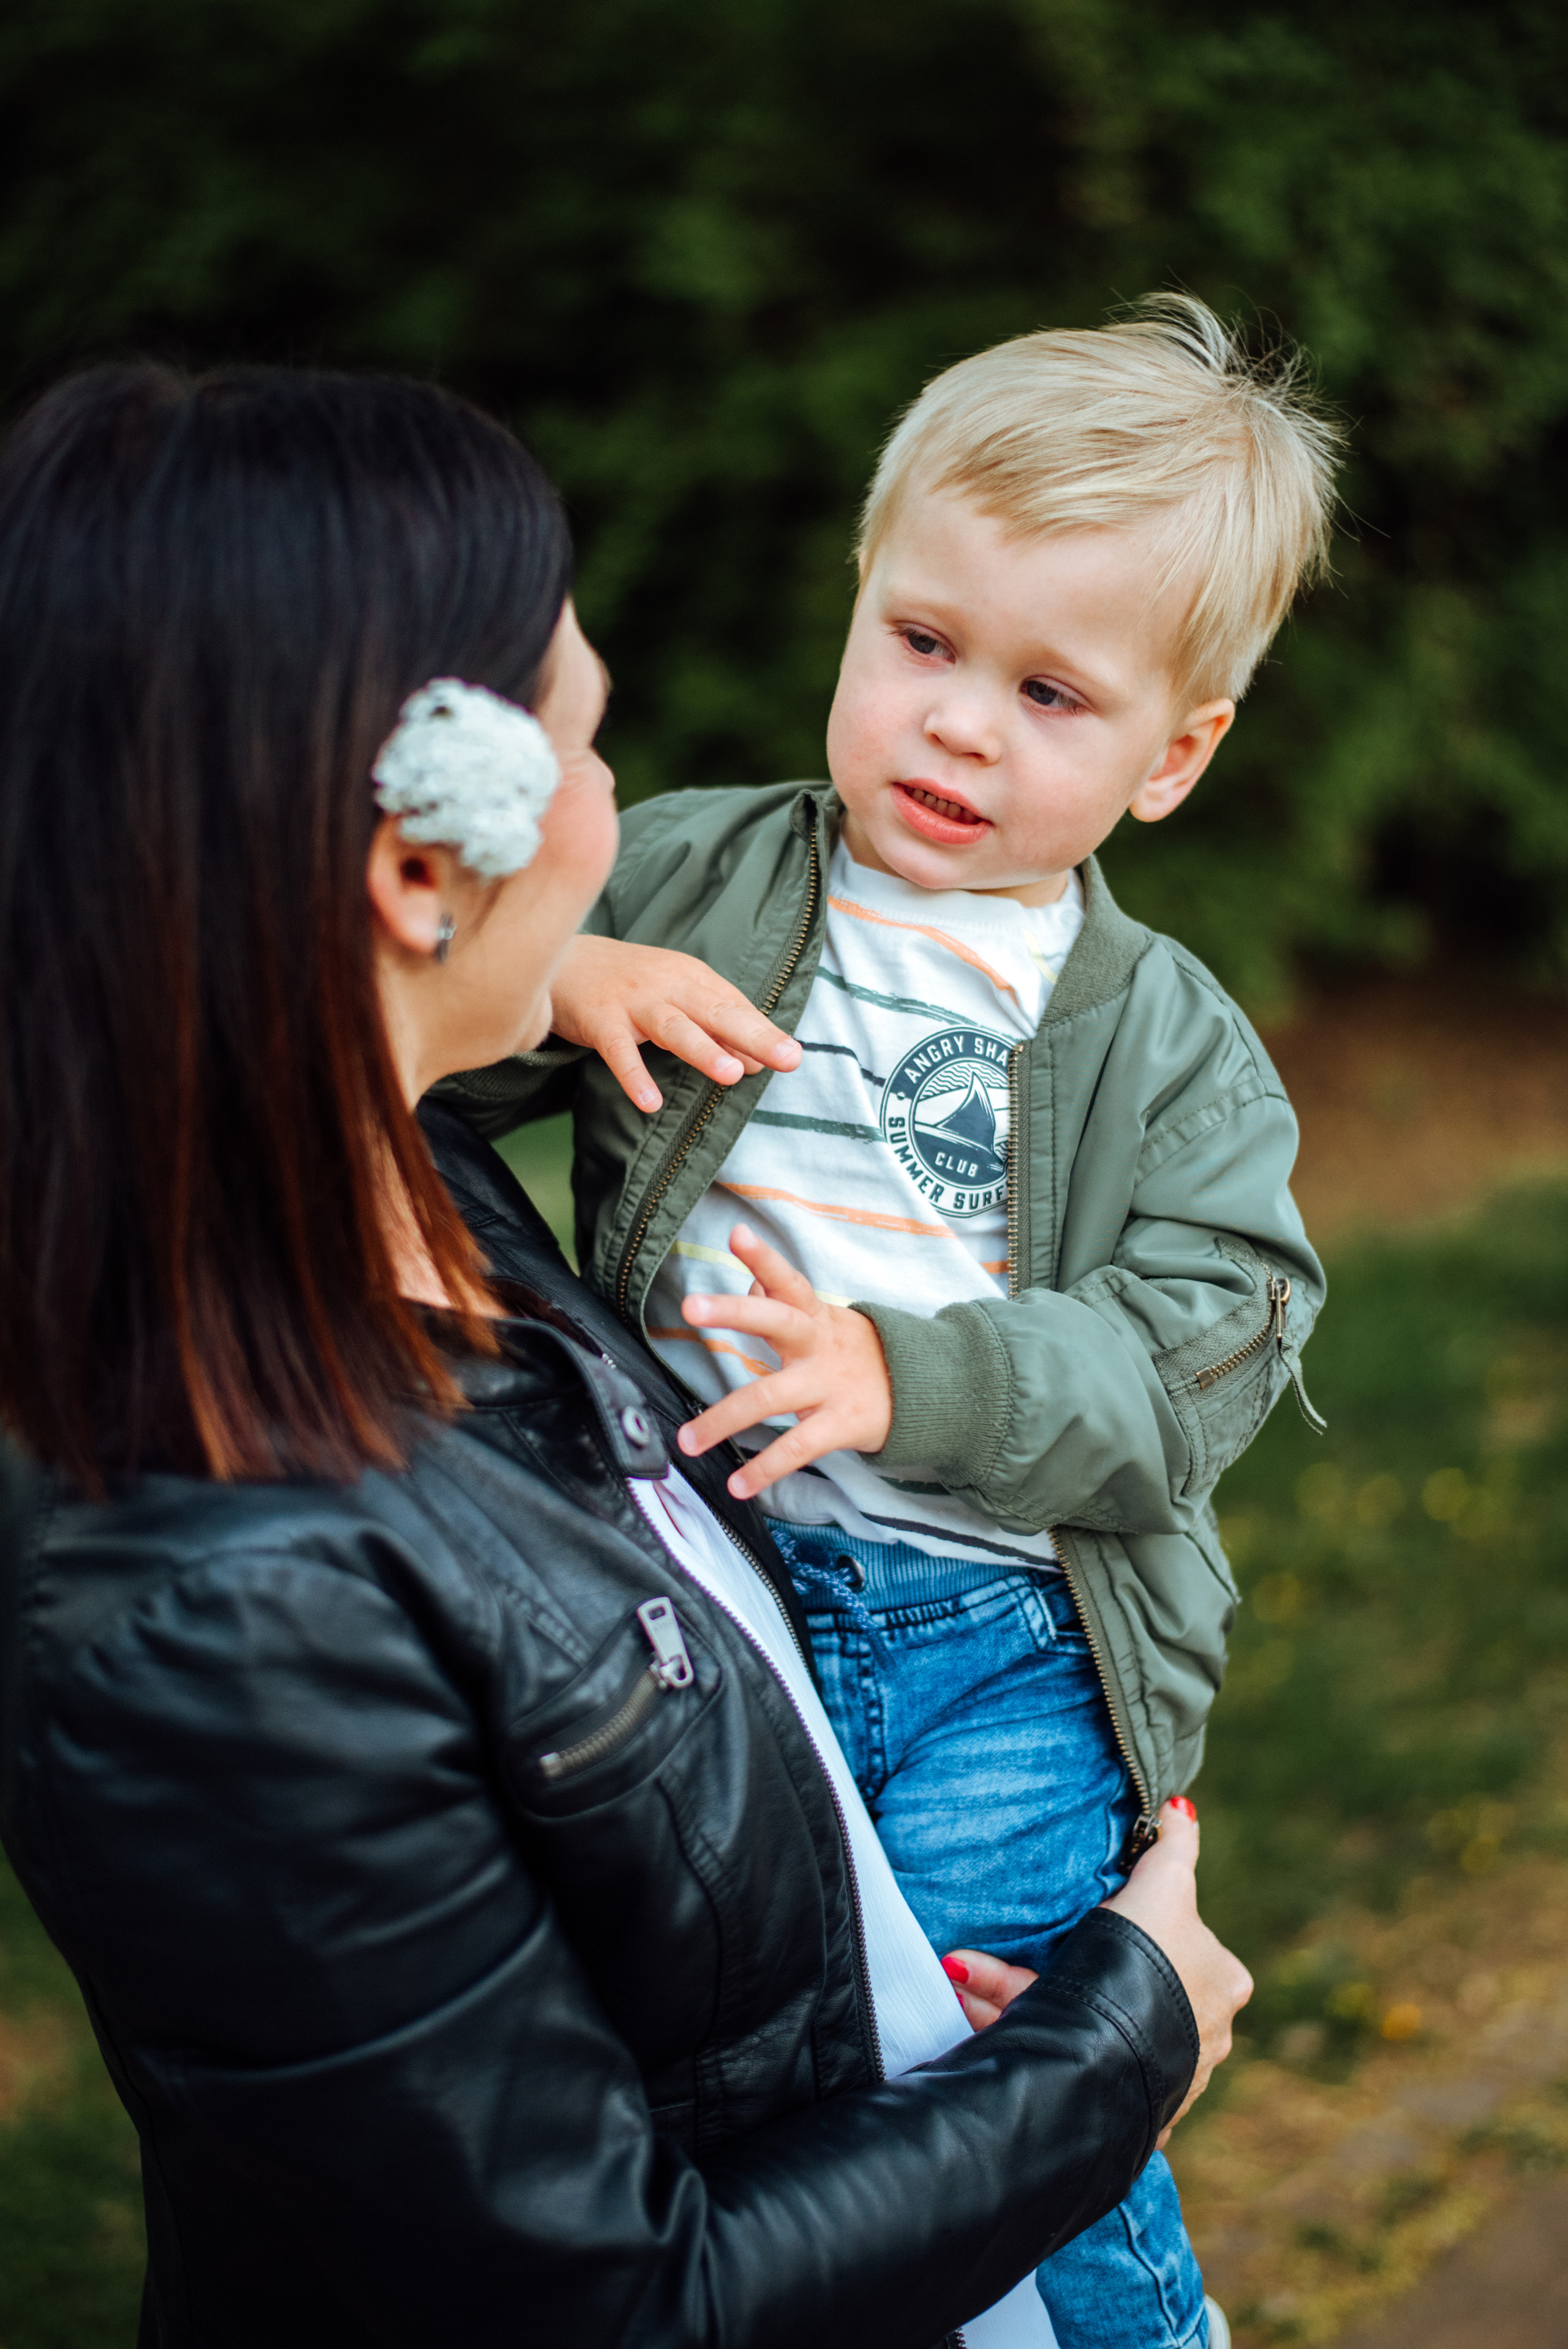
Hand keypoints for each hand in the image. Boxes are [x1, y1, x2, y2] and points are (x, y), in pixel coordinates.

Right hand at [549, 935, 801, 1111]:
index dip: (763, 1031)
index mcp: (691, 978)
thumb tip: (755, 1063)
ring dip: (703, 1050)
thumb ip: (713, 1028)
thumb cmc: (628, 982)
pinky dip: (634, 1076)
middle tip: (788, 1058)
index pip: (734, 1006)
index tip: (793, 1055)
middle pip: (716, 1011)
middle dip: (753, 1035)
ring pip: (674, 1027)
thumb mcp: (676, 996)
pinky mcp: (600, 1020)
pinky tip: (651, 1103)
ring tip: (732, 1074)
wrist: (561, 957)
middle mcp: (668, 986)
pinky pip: (619, 1052)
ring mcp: (633, 1002)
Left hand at [675, 1224, 893, 1500]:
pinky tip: (737, 1485)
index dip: (763, 1258)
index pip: (787, 1280)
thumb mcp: (825, 1321)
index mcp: (814, 1316)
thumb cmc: (856, 1353)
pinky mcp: (841, 1424)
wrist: (924, 1393)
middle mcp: (819, 1344)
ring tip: (686, 1441)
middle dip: (733, 1312)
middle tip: (689, 1306)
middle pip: (776, 1322)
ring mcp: (830, 1385)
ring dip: (722, 1419)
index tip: (737, 1234)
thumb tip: (750, 1280)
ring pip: (770, 1397)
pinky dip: (765, 1469)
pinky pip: (797, 1448)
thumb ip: (785, 1302)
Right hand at [943, 1799, 1250, 2147]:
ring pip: (1090, 2021)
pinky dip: (1021, 2028)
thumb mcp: (1165, 1886)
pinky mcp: (1117, 2107)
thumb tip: (1182, 1808)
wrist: (1105, 2052)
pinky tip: (971, 2003)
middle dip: (1073, 1968)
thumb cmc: (1147, 1958)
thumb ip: (1175, 1847)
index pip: (1178, 1943)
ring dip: (1028, 1996)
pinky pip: (1065, 2055)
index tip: (1086, 1918)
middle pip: (1129, 1985)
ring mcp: (1162, 2076)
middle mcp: (1205, 2037)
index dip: (1130, 1924)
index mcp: (1223, 1985)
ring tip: (970, 1976)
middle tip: (1027, 1952)